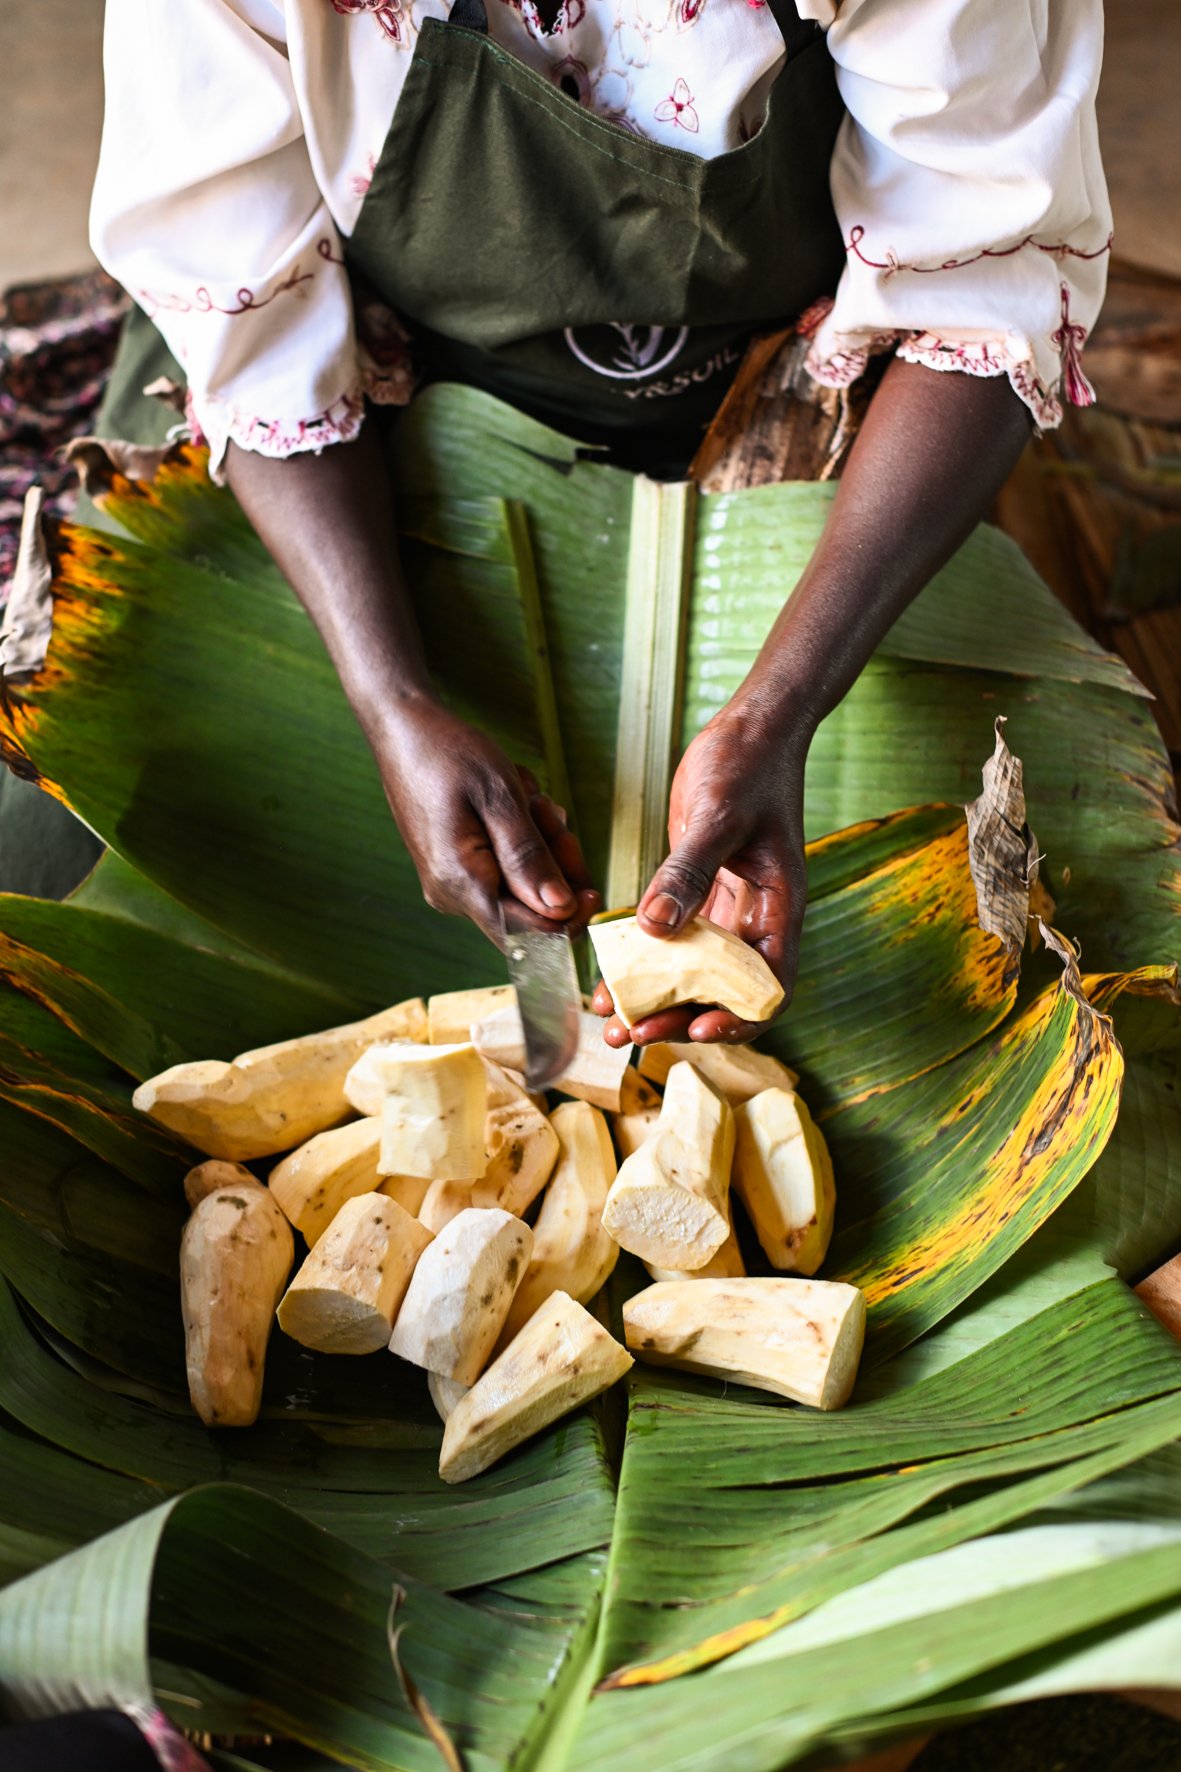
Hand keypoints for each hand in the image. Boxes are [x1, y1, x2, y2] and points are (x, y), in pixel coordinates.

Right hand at [377, 698, 599, 944]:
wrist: (404, 733)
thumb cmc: (450, 755)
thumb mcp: (500, 796)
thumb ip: (529, 857)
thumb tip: (560, 910)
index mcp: (461, 882)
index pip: (527, 933)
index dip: (568, 920)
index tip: (594, 892)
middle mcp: (452, 896)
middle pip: (529, 910)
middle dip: (554, 866)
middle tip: (548, 811)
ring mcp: (451, 886)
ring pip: (522, 887)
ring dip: (540, 845)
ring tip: (526, 799)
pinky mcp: (455, 873)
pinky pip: (506, 871)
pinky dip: (521, 841)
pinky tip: (515, 806)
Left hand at [594, 699, 807, 1044]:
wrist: (749, 728)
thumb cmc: (749, 764)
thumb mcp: (719, 815)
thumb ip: (689, 872)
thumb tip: (656, 929)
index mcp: (780, 909)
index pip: (769, 987)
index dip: (737, 1018)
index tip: (694, 1026)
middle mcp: (756, 919)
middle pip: (724, 993)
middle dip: (679, 1019)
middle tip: (630, 1035)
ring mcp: (727, 909)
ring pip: (693, 974)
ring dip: (656, 1000)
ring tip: (610, 1022)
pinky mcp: (698, 892)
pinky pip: (671, 941)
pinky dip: (643, 962)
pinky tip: (607, 976)